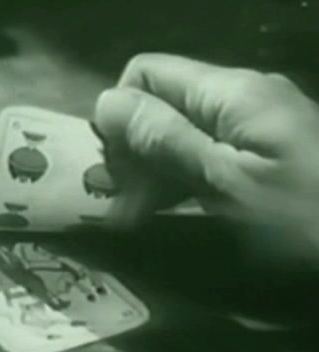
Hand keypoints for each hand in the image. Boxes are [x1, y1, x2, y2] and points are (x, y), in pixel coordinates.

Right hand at [94, 53, 318, 256]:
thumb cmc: (303, 224)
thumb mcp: (225, 184)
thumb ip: (164, 140)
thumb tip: (106, 103)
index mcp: (230, 92)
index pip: (145, 73)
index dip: (120, 117)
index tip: (118, 172)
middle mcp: (241, 96)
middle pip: (162, 102)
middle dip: (135, 149)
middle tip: (128, 207)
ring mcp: (257, 124)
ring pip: (181, 129)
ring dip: (155, 169)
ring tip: (145, 216)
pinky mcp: (267, 152)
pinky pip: (207, 151)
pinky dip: (183, 177)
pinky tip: (178, 209)